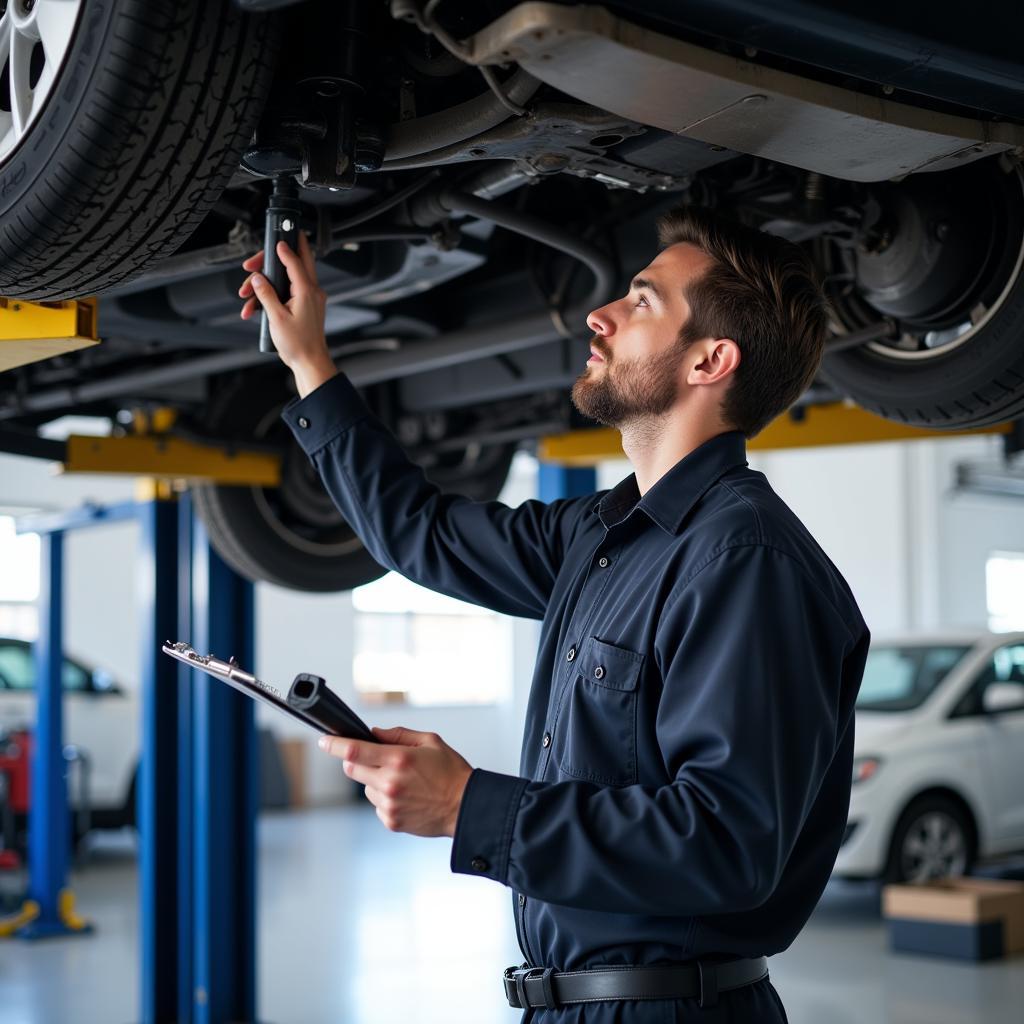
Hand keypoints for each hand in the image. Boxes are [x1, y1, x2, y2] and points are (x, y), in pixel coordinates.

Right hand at [239, 231, 336, 395]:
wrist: (310, 362)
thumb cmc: (299, 345)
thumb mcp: (276, 318)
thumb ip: (266, 294)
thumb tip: (258, 279)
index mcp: (307, 291)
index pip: (296, 261)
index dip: (284, 249)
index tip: (276, 239)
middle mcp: (311, 291)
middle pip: (294, 264)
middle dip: (270, 262)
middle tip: (251, 266)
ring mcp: (309, 298)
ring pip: (285, 280)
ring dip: (263, 286)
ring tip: (246, 298)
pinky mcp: (304, 306)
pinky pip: (285, 293)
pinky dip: (269, 298)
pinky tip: (253, 309)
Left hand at [319, 727, 472, 837]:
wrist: (465, 806)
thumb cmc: (451, 772)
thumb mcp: (430, 742)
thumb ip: (398, 735)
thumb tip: (374, 734)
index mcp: (399, 760)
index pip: (355, 751)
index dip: (335, 745)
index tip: (324, 741)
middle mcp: (390, 783)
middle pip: (352, 769)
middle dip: (355, 761)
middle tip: (373, 758)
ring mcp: (389, 805)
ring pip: (365, 788)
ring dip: (374, 781)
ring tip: (402, 781)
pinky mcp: (391, 822)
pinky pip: (376, 805)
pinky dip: (385, 798)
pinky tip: (406, 796)